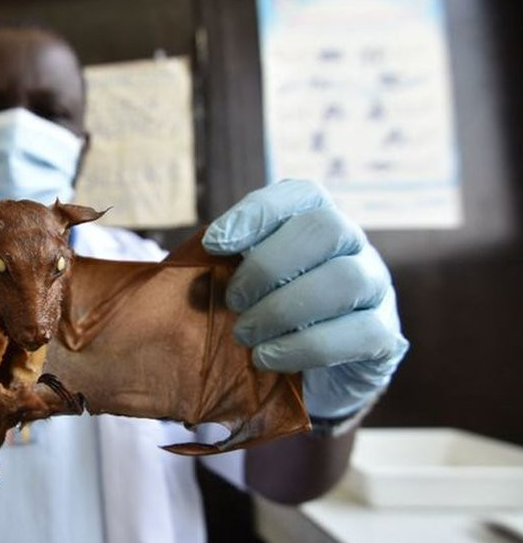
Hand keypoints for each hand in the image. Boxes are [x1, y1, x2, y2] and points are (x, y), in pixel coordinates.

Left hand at [202, 179, 408, 418]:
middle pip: (326, 229)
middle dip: (269, 265)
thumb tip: (180, 269)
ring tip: (245, 335)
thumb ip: (218, 268)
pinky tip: (268, 358)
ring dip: (284, 309)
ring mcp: (376, 287)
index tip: (214, 244)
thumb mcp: (239, 282)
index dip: (256, 214)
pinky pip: (359, 333)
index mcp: (315, 217)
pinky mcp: (384, 335)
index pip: (299, 194)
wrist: (307, 371)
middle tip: (233, 300)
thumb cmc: (263, 311)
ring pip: (345, 280)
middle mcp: (353, 244)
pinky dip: (305, 347)